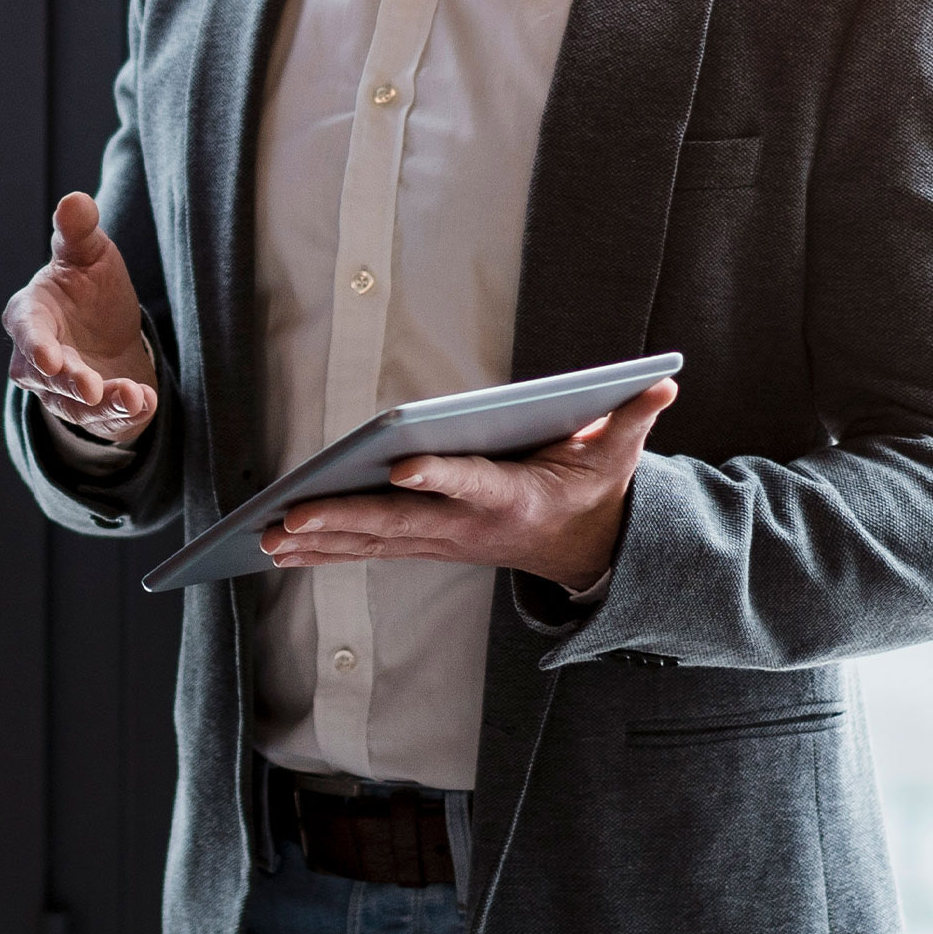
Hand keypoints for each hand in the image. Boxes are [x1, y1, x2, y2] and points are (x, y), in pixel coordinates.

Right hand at [3, 192, 159, 449]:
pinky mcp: (88, 412)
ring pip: (76, 404)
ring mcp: (59, 391)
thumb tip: (74, 200)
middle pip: (47, 377)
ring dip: (104, 403)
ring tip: (132, 397)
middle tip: (92, 388)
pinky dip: (124, 415)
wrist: (110, 329)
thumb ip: (78, 230)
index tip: (50, 357)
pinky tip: (146, 402)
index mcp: (30, 314)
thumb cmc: (88, 286)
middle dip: (71, 383)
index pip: (26, 330)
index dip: (35, 345)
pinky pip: (102, 420)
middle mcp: (36, 359)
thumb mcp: (88, 253)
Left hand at [260, 381, 673, 590]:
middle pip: (401, 523)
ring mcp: (445, 541)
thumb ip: (632, 419)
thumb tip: (664, 381)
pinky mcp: (427, 546)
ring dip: (320, 542)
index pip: (472, 483)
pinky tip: (281, 551)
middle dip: (342, 521)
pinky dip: (325, 551)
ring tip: (268, 539)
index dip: (439, 477)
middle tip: (289, 520)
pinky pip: (371, 549)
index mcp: (513, 495)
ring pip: (375, 541)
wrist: (587, 552)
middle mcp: (470, 525)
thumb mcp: (619, 456)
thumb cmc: (593, 490)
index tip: (402, 467)